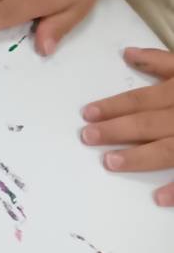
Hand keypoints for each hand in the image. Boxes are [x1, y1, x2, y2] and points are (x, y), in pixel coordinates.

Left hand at [81, 49, 173, 205]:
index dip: (113, 105)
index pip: (141, 99)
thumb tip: (127, 54)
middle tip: (87, 137)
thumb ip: (161, 60)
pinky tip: (160, 198)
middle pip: (148, 122)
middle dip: (115, 130)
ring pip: (168, 149)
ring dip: (139, 158)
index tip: (87, 113)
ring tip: (110, 163)